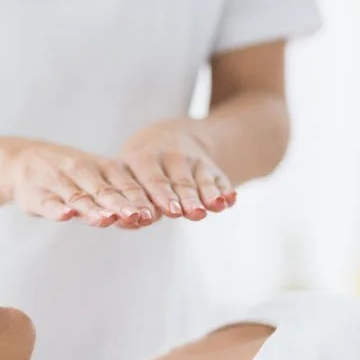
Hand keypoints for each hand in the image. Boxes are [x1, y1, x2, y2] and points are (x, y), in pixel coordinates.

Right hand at [4, 139, 157, 227]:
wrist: (22, 160)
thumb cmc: (70, 175)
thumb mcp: (96, 177)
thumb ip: (118, 195)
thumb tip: (147, 217)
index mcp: (102, 168)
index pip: (124, 184)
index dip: (138, 199)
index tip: (153, 214)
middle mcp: (82, 171)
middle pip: (104, 191)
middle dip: (121, 204)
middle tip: (138, 216)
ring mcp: (59, 182)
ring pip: (78, 197)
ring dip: (93, 208)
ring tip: (106, 218)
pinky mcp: (38, 195)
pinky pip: (49, 202)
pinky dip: (57, 209)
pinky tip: (65, 214)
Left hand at [121, 119, 236, 220]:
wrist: (169, 137)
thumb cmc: (139, 169)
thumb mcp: (129, 173)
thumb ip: (131, 201)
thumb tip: (130, 221)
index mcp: (143, 158)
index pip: (151, 179)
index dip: (156, 197)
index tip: (158, 215)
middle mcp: (169, 156)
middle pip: (178, 181)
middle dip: (185, 198)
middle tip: (190, 213)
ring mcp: (192, 160)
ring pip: (200, 179)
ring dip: (208, 194)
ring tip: (215, 207)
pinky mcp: (210, 166)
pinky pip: (218, 178)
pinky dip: (224, 189)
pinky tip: (230, 200)